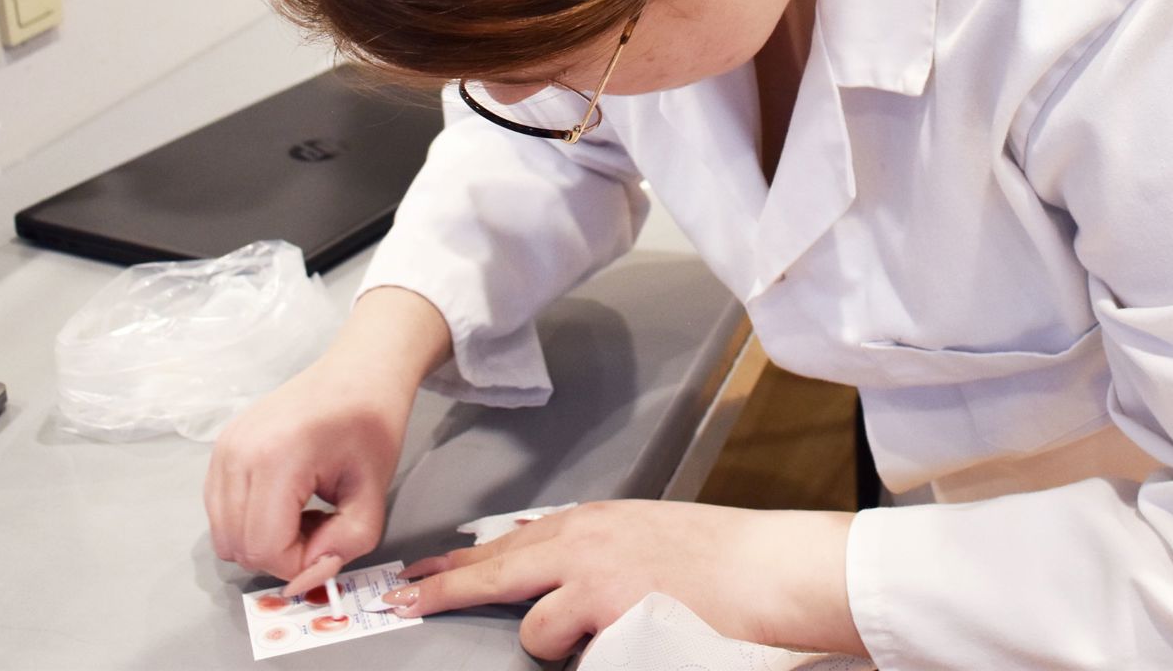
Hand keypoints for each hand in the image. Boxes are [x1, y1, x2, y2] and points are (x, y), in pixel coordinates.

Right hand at [204, 360, 404, 595]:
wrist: (357, 372)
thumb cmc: (371, 424)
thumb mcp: (374, 491)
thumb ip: (347, 543)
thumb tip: (308, 576)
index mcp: (276, 458)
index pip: (264, 548)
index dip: (299, 563)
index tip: (332, 539)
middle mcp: (237, 454)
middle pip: (239, 547)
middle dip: (282, 554)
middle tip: (321, 525)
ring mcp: (222, 449)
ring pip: (224, 535)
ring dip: (264, 540)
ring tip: (303, 512)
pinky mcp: (219, 448)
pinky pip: (219, 511)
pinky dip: (249, 521)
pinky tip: (284, 500)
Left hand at [378, 501, 863, 660]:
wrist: (768, 570)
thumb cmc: (724, 560)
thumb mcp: (648, 537)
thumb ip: (596, 551)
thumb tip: (555, 570)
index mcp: (594, 521)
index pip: (513, 540)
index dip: (465, 561)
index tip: (426, 573)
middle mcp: (584, 538)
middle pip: (494, 566)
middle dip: (444, 586)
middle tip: (404, 600)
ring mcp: (590, 571)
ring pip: (528, 618)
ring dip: (549, 638)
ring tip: (598, 635)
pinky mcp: (602, 604)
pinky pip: (557, 641)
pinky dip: (576, 651)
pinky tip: (615, 638)